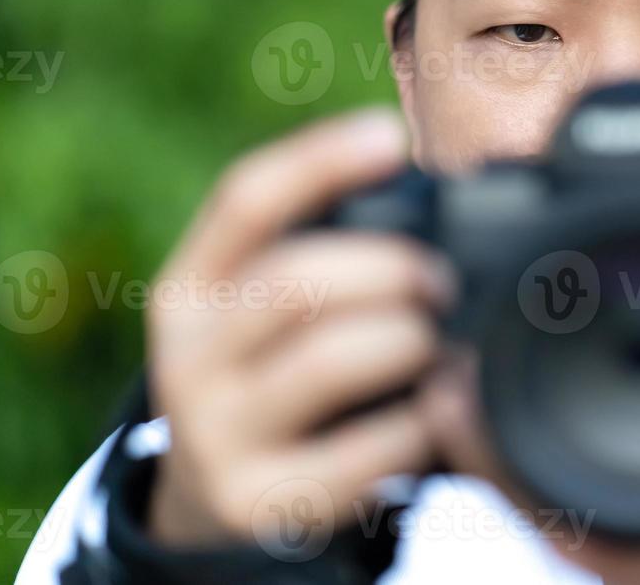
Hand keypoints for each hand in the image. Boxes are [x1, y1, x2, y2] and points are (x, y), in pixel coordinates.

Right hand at [143, 110, 455, 549]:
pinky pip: (361, 452)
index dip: (321, 158)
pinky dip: (420, 424)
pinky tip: (440, 412)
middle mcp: (188, 355)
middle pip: (296, 279)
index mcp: (192, 286)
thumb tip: (451, 195)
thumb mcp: (262, 310)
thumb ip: (325, 253)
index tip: (392, 134)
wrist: (214, 505)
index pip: (245, 199)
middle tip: (444, 282)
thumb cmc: (273, 375)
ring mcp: (216, 434)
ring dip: (408, 340)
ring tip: (441, 344)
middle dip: (393, 268)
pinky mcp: (259, 502)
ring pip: (326, 359)